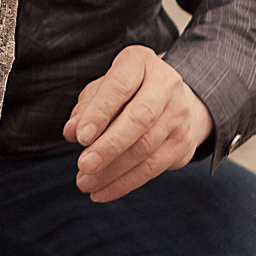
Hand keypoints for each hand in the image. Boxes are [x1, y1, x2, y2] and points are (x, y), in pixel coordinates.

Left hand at [65, 46, 211, 202]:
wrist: (173, 100)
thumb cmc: (126, 92)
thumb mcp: (103, 88)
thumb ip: (86, 107)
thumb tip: (72, 131)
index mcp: (140, 62)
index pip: (120, 86)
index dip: (100, 112)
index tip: (80, 137)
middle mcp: (167, 85)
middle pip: (140, 118)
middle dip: (109, 146)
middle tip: (83, 165)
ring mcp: (179, 115)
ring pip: (146, 148)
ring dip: (112, 171)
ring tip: (85, 182)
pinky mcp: (183, 143)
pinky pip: (153, 168)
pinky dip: (125, 183)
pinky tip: (102, 192)